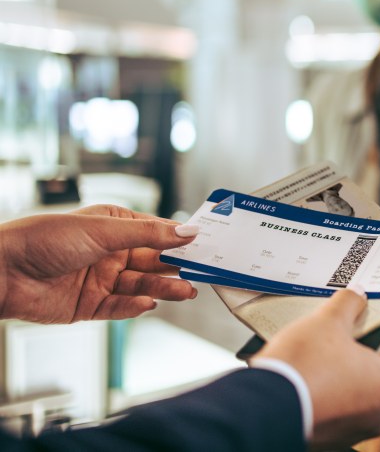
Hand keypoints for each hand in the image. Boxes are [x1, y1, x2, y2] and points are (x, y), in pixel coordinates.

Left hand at [0, 205, 197, 323]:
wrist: (2, 272)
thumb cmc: (44, 238)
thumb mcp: (104, 230)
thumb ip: (148, 234)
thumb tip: (186, 231)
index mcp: (114, 225)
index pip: (156, 232)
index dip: (180, 239)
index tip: (205, 246)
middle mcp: (110, 251)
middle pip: (153, 261)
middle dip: (177, 267)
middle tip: (201, 273)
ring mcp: (101, 279)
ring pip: (141, 285)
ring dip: (163, 289)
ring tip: (186, 292)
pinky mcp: (90, 305)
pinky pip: (120, 307)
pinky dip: (135, 307)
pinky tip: (147, 304)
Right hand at [256, 288, 379, 449]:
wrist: (262, 406)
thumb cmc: (303, 371)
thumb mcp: (329, 321)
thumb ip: (348, 304)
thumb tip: (356, 295)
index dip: (376, 320)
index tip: (364, 312)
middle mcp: (379, 413)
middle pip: (372, 364)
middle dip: (355, 344)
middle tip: (338, 328)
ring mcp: (353, 427)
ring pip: (351, 384)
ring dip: (337, 366)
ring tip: (318, 348)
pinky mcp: (329, 435)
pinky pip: (332, 402)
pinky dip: (323, 387)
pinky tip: (307, 371)